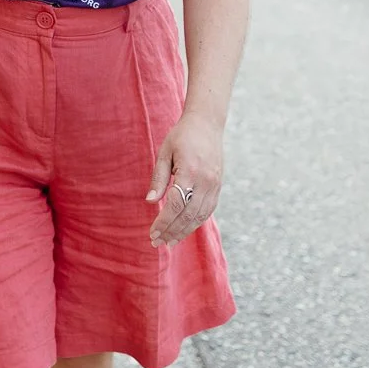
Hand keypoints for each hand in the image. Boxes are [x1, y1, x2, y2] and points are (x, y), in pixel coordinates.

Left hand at [147, 111, 222, 246]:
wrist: (207, 124)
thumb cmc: (182, 136)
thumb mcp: (165, 152)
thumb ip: (159, 178)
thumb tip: (150, 201)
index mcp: (190, 171)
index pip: (176, 205)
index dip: (164, 222)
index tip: (152, 233)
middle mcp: (206, 181)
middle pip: (188, 214)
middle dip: (172, 231)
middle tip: (158, 243)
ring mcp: (215, 185)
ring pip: (200, 215)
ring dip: (185, 231)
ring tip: (170, 241)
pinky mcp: (218, 186)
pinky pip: (208, 210)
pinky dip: (196, 222)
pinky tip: (184, 229)